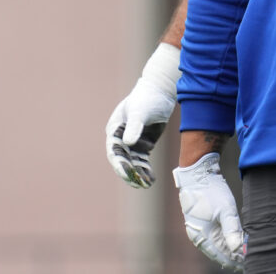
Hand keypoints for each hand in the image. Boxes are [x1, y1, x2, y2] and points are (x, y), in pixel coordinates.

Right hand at [105, 43, 180, 187]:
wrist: (161, 91)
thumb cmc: (147, 97)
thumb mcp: (140, 111)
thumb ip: (134, 126)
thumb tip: (127, 143)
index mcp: (115, 129)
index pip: (114, 151)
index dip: (120, 164)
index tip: (127, 174)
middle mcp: (121, 137)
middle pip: (123, 160)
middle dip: (129, 173)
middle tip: (138, 184)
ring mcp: (132, 141)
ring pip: (132, 162)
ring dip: (138, 174)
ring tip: (146, 185)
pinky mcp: (143, 144)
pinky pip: (142, 161)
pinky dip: (145, 170)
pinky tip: (152, 180)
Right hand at [173, 153, 244, 270]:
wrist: (198, 171)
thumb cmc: (210, 190)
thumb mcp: (225, 209)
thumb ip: (232, 230)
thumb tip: (238, 249)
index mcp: (201, 236)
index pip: (220, 256)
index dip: (234, 262)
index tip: (248, 263)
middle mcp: (198, 236)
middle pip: (218, 253)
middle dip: (233, 257)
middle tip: (249, 259)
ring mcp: (199, 228)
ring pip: (217, 245)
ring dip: (230, 249)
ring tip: (244, 253)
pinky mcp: (202, 221)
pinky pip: (214, 236)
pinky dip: (225, 240)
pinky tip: (235, 241)